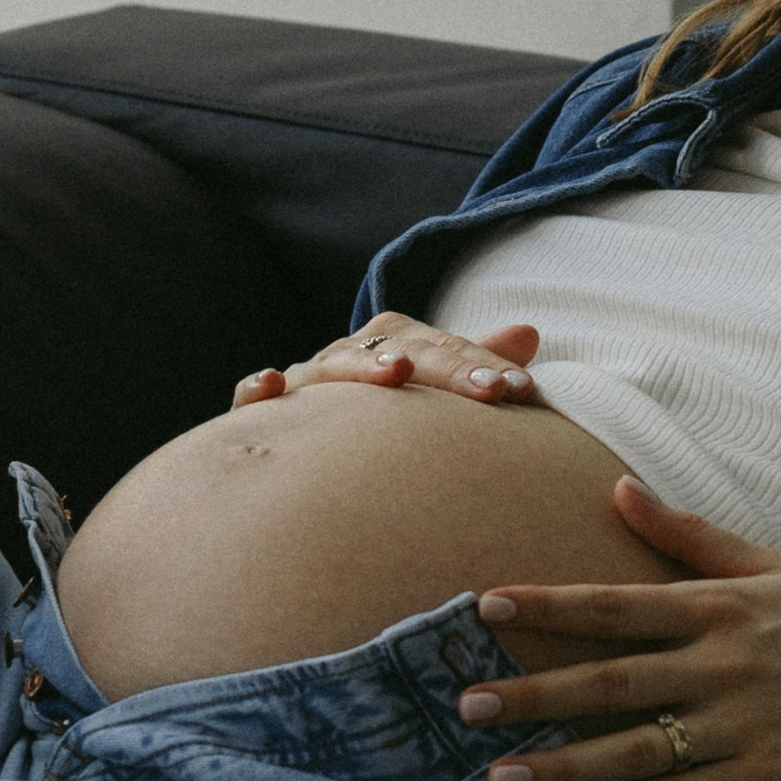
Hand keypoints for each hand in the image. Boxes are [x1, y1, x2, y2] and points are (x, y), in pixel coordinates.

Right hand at [231, 313, 543, 409]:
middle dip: (450, 369)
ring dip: (365, 367)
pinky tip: (273, 384)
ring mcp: (306, 383)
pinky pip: (252, 398)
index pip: (446, 347)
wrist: (303, 448)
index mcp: (392, 345)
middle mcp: (350, 356)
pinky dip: (257, 388)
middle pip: (402, 351)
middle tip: (494, 389)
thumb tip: (529, 332)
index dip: (483, 364)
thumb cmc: (378, 420)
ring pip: (335, 368)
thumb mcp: (427, 390)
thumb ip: (470, 365)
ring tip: (400, 372)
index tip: (522, 389)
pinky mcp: (263, 414)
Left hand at [456, 474, 780, 780]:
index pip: (616, 604)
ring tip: (497, 777)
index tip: (485, 606)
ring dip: (562, 765)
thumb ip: (688, 534)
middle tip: (466, 705)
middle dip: (535, 694)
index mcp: (718, 607)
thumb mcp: (768, 564)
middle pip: (612, 681)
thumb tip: (618, 486)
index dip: (549, 605)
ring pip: (634, 749)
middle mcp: (720, 666)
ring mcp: (737, 728)